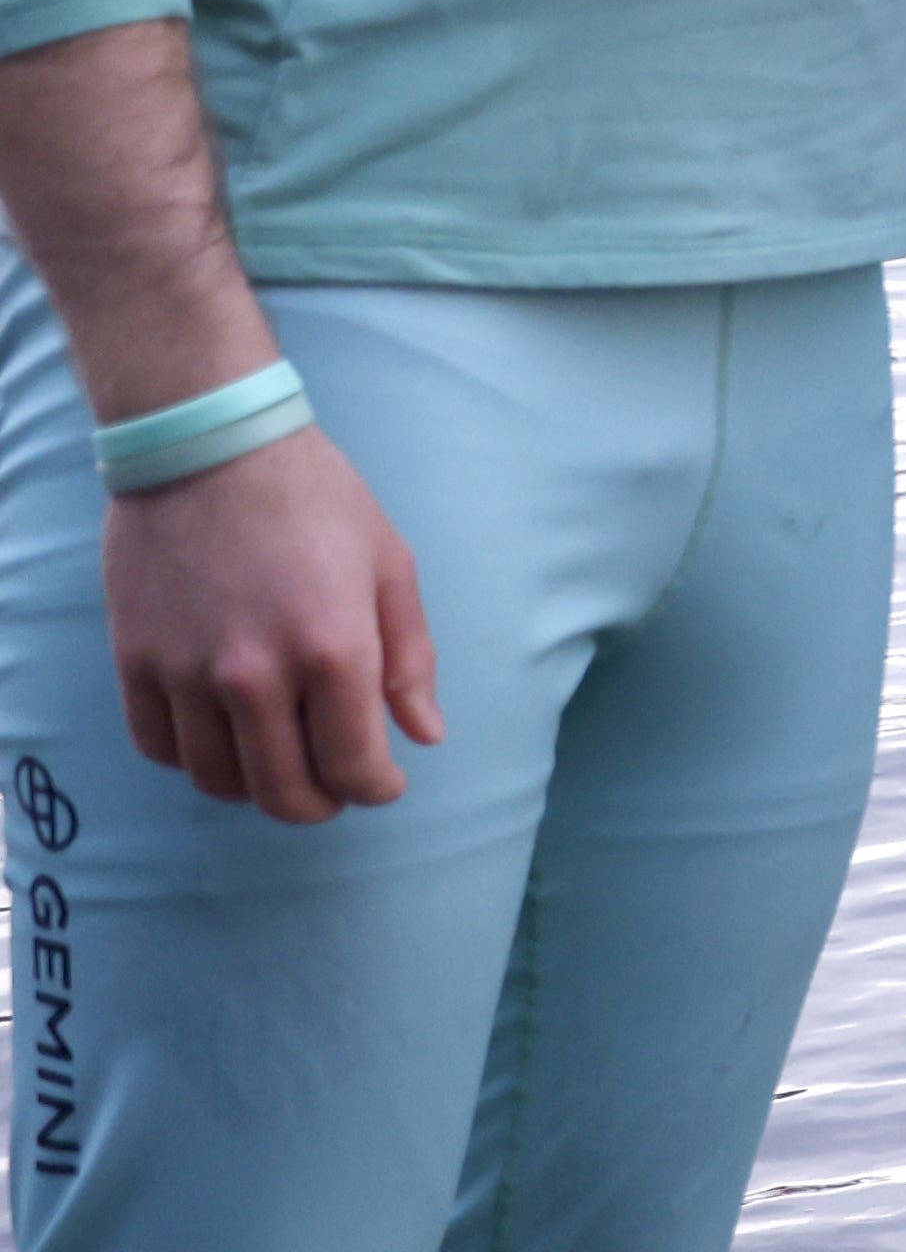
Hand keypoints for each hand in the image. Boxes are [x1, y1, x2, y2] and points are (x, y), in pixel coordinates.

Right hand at [102, 428, 437, 819]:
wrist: (209, 448)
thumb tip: (423, 735)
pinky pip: (158, 746)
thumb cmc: (314, 499)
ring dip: (254, 787)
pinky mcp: (136, 661)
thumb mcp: (391, 567)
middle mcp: (255, 676)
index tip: (382, 781)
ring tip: (278, 763)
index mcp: (334, 652)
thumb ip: (410, 660)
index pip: (353, 768)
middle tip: (333, 786)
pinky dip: (191, 758)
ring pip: (218, 779)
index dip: (375, 788)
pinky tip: (220, 736)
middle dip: (318, 803)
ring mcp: (187, 673)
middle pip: (283, 792)